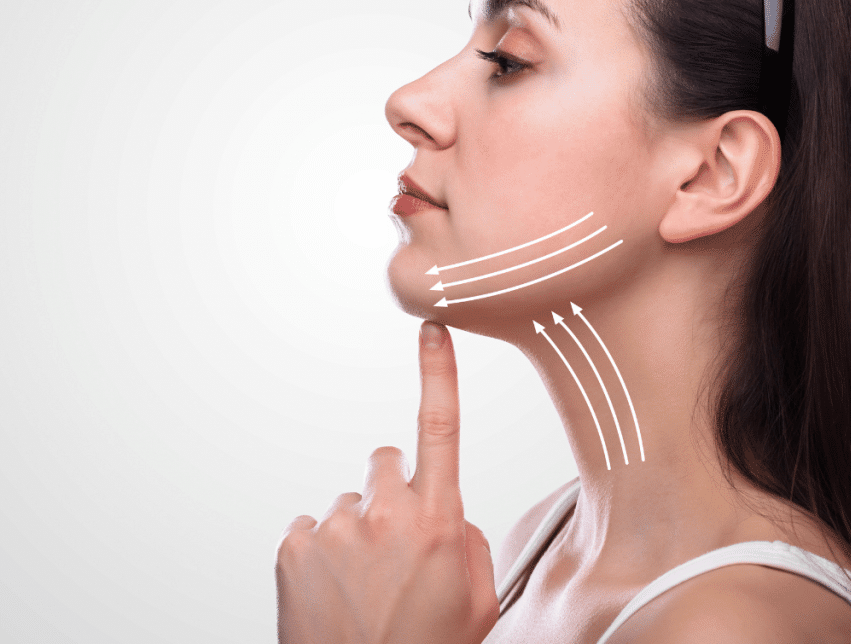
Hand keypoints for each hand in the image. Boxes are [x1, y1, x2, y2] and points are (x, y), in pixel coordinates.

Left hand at [275, 321, 499, 643]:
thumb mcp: (477, 602)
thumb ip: (468, 540)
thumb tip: (446, 513)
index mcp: (437, 522)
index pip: (441, 428)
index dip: (438, 372)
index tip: (432, 328)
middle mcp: (384, 516)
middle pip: (385, 461)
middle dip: (392, 488)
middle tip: (394, 541)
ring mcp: (333, 530)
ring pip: (349, 502)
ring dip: (356, 530)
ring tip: (362, 585)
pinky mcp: (293, 547)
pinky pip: (312, 528)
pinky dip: (321, 552)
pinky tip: (333, 590)